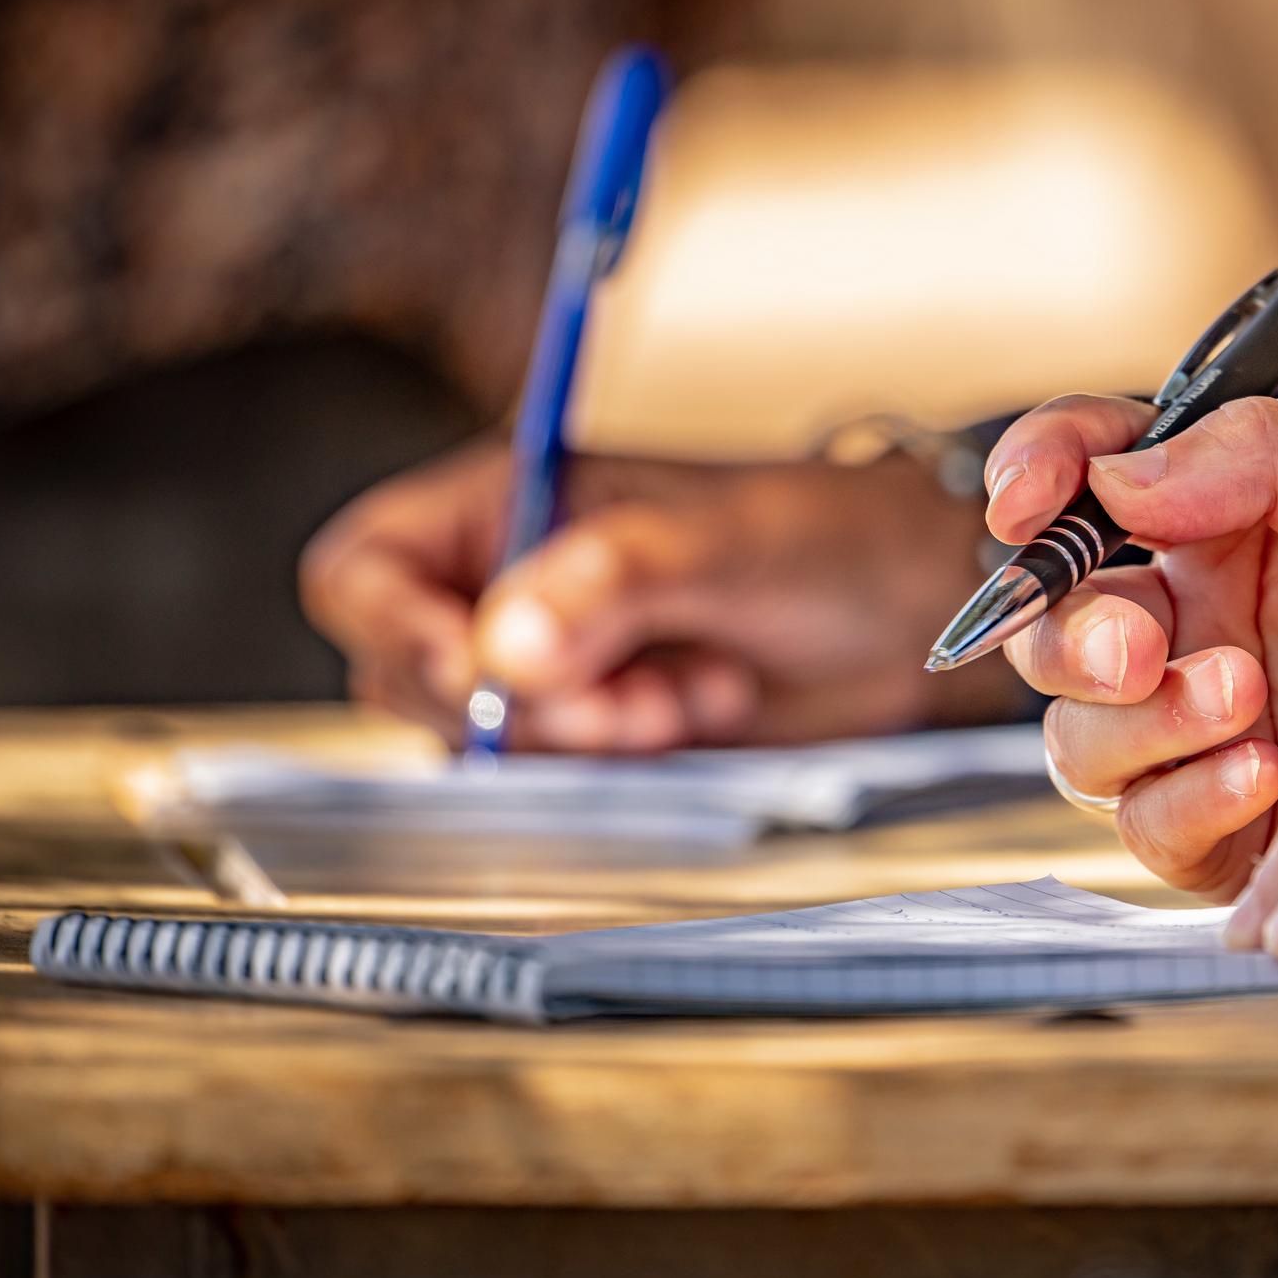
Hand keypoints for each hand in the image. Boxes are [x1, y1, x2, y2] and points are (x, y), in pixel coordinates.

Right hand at [299, 437, 1014, 749]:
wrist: (914, 603)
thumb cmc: (823, 531)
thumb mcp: (716, 539)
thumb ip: (606, 581)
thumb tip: (501, 650)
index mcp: (506, 501)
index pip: (363, 569)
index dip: (390, 625)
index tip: (474, 671)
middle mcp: (509, 582)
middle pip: (412, 672)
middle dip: (515, 704)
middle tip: (626, 701)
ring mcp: (552, 665)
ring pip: (485, 738)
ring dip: (580, 736)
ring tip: (690, 693)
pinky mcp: (599, 732)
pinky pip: (554, 776)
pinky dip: (619, 763)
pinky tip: (702, 711)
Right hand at [988, 396, 1277, 897]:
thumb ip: (1266, 453)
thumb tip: (1125, 478)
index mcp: (1203, 523)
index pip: (1081, 475)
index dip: (1035, 473)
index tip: (1028, 497)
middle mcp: (1175, 622)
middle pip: (1046, 625)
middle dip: (1072, 631)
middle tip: (1140, 644)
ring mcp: (1181, 728)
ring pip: (1077, 735)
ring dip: (1146, 718)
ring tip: (1243, 696)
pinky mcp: (1207, 823)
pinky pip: (1146, 823)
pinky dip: (1193, 796)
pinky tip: (1265, 773)